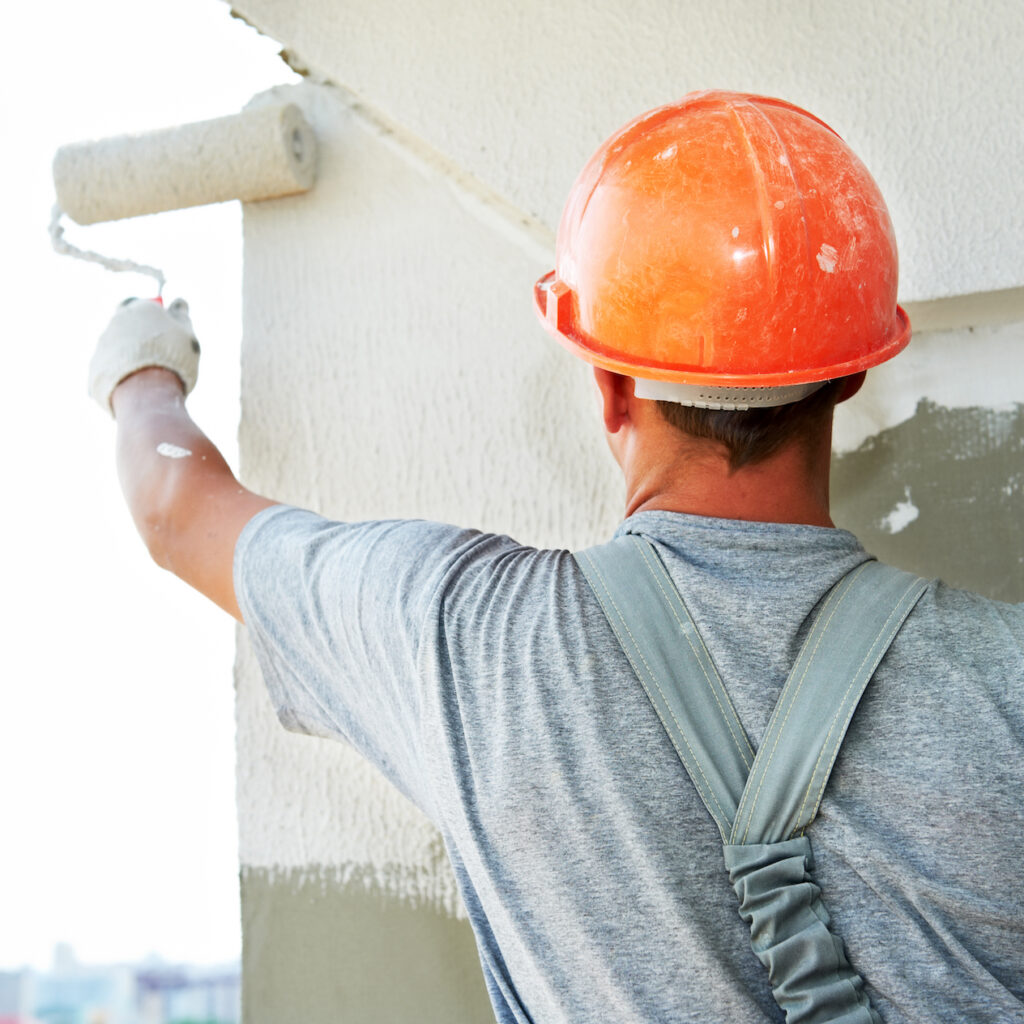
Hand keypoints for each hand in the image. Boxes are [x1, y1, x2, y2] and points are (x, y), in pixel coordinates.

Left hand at [89, 297, 200, 414]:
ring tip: (149, 375)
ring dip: (129, 357)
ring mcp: (102, 345)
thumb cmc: (171, 358)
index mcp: (136, 309)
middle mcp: (114, 323)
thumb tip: (179, 302)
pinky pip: (110, 369)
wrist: (147, 391)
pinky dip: (122, 375)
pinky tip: (137, 387)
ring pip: (117, 348)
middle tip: (158, 354)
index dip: (148, 315)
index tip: (161, 328)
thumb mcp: (186, 332)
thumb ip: (181, 314)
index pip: (137, 303)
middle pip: (124, 326)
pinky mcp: (94, 368)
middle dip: (138, 337)